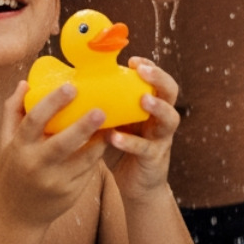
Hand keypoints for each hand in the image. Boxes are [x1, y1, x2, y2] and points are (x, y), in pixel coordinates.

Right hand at [0, 81, 108, 229]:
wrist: (16, 215)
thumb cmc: (12, 169)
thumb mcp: (6, 141)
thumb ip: (14, 111)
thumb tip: (26, 83)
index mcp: (19, 147)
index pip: (34, 121)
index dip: (53, 102)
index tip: (71, 86)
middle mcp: (36, 165)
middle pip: (62, 143)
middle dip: (83, 126)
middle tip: (101, 109)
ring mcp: (55, 182)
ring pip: (83, 160)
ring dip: (99, 141)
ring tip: (112, 122)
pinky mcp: (70, 193)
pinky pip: (88, 171)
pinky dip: (98, 155)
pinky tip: (106, 140)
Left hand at [103, 59, 181, 200]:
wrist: (133, 184)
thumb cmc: (120, 145)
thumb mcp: (115, 120)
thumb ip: (105, 104)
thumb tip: (73, 82)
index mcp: (151, 104)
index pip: (157, 78)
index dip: (150, 67)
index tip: (133, 60)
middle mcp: (160, 118)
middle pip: (171, 92)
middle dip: (159, 79)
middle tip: (143, 71)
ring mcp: (161, 138)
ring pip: (169, 118)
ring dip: (157, 107)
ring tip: (143, 100)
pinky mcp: (154, 158)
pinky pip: (145, 148)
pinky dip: (130, 142)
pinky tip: (115, 137)